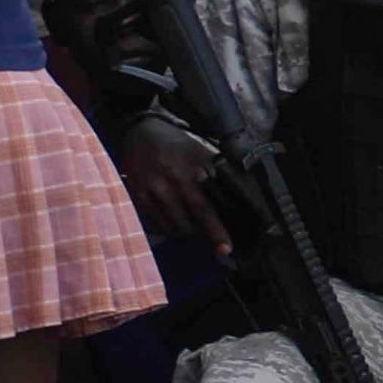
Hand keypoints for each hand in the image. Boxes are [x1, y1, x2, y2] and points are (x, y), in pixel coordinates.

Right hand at [118, 118, 233, 259]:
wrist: (141, 133)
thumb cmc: (179, 146)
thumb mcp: (202, 153)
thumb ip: (219, 175)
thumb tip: (244, 197)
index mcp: (192, 169)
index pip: (206, 206)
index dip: (217, 229)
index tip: (227, 248)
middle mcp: (171, 180)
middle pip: (191, 219)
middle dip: (208, 236)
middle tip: (220, 245)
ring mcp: (152, 190)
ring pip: (174, 226)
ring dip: (188, 231)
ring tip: (196, 226)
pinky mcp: (138, 196)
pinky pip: (157, 224)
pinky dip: (169, 228)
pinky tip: (176, 220)